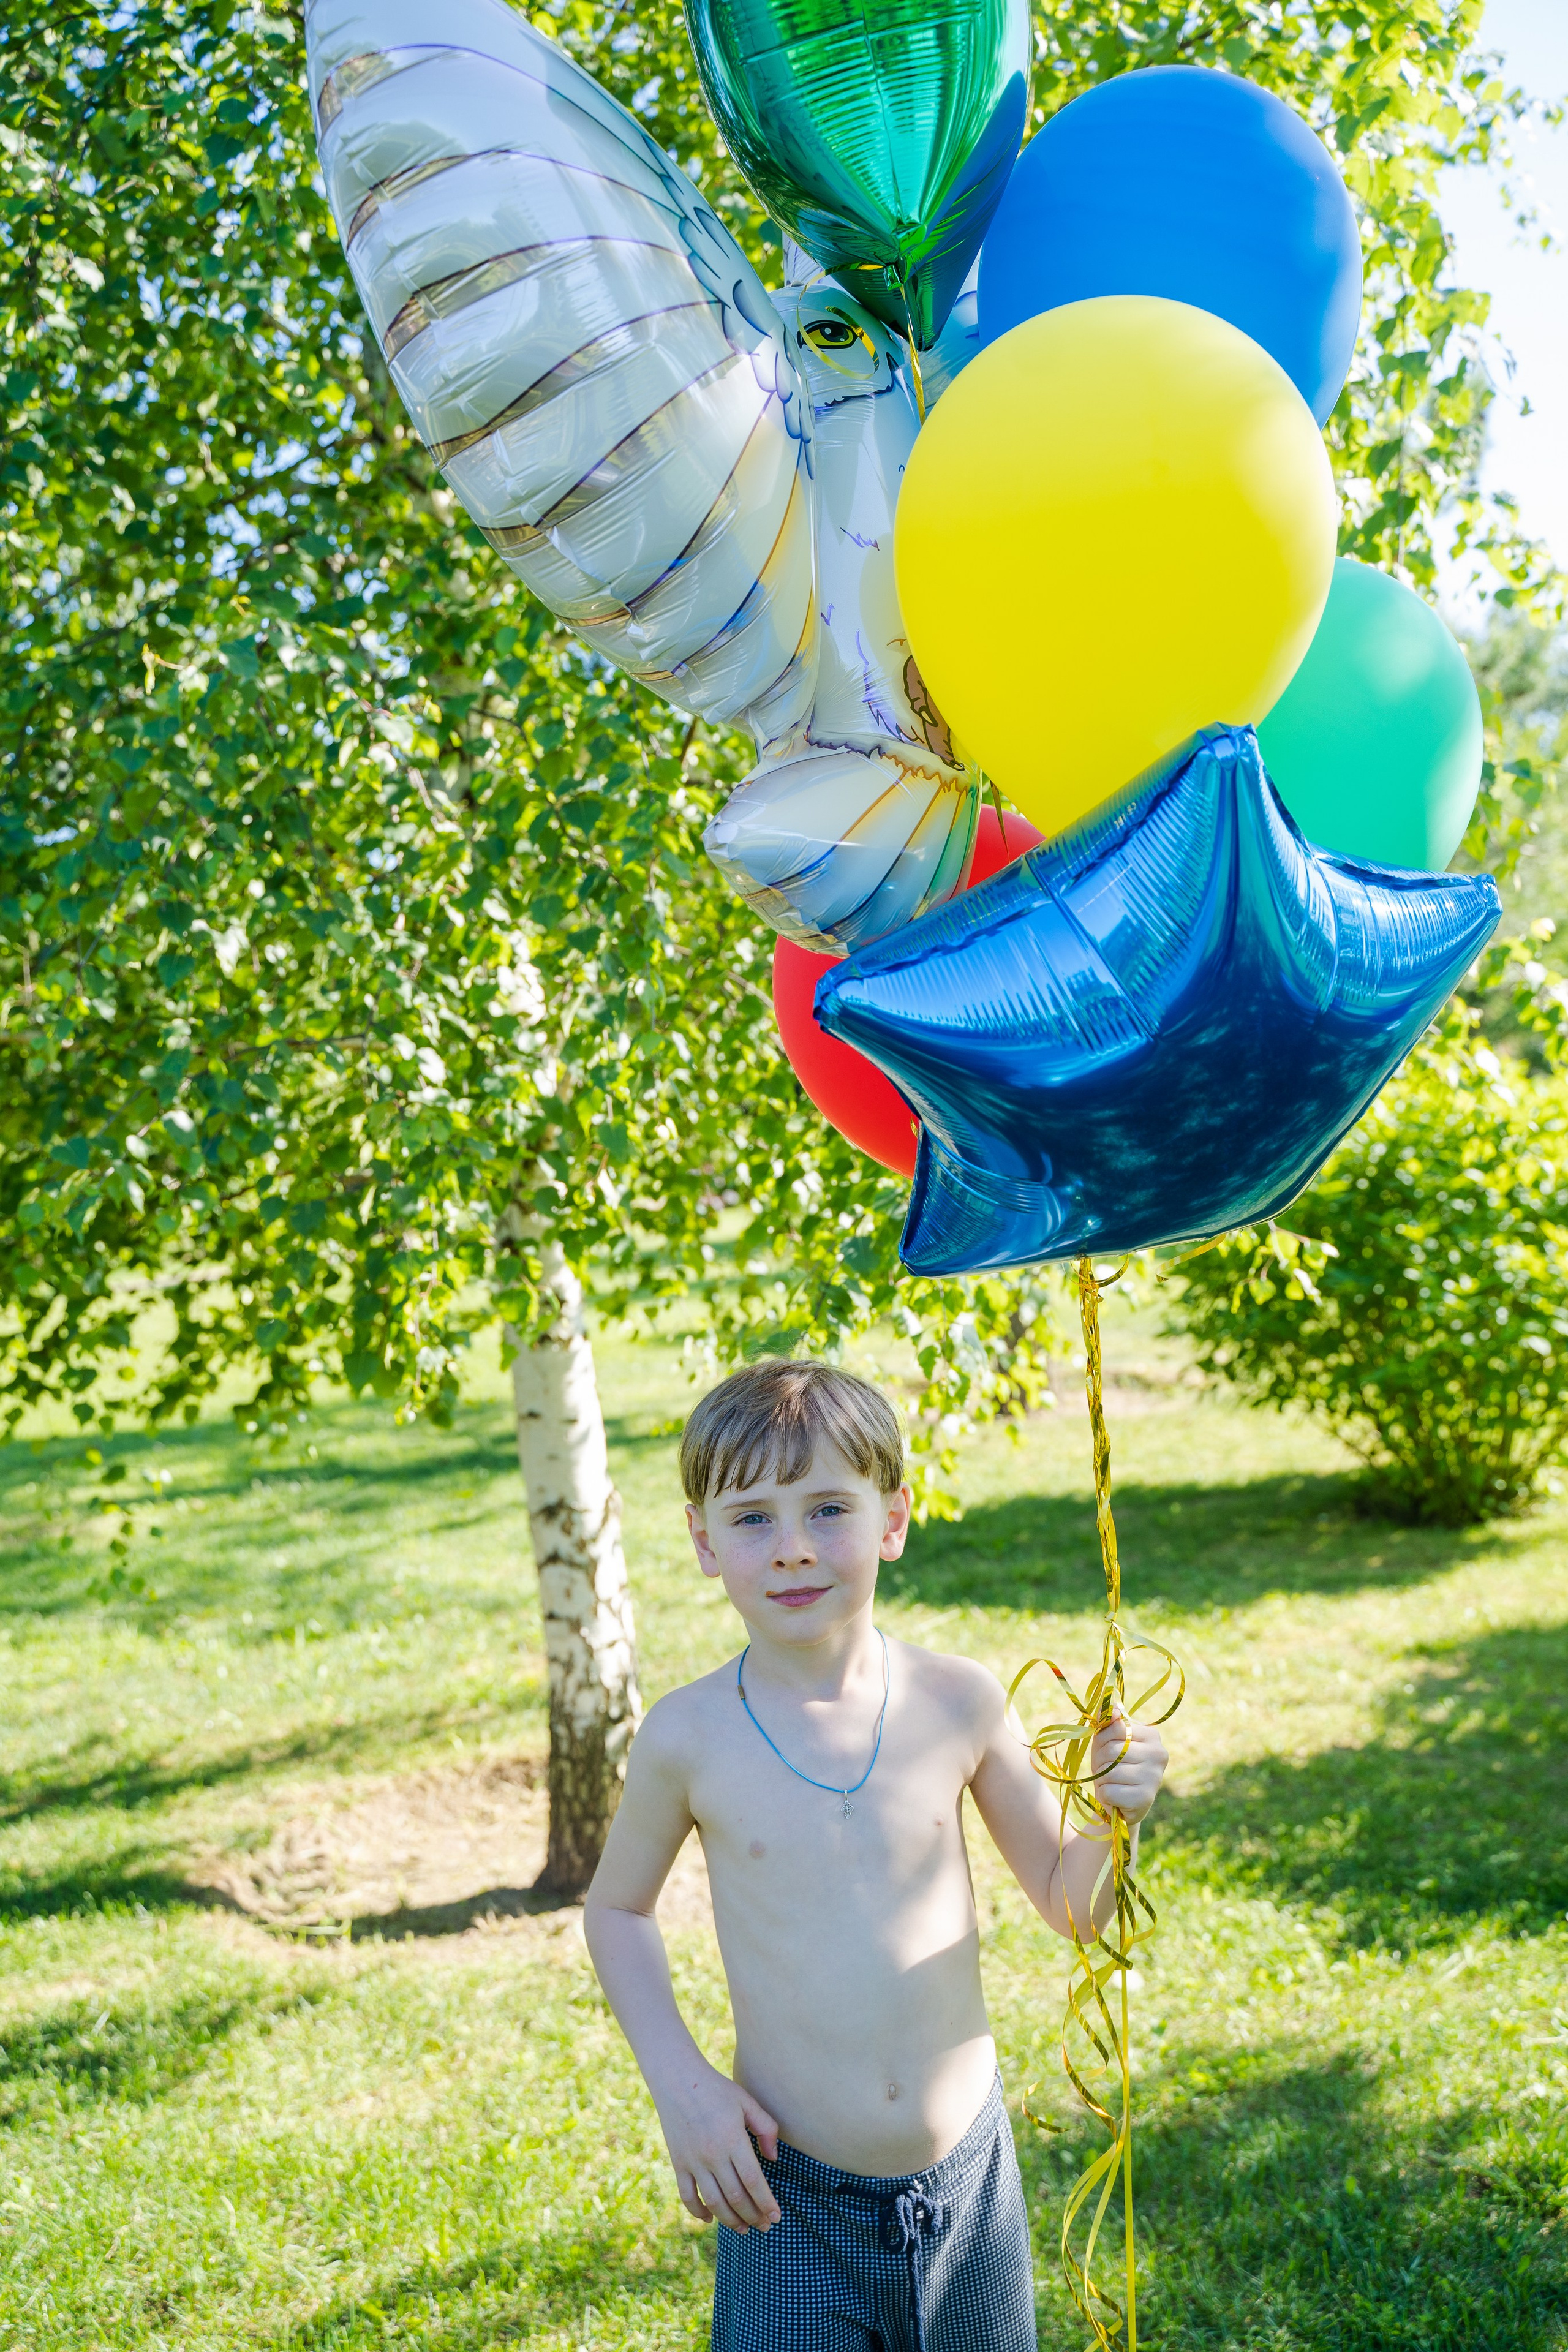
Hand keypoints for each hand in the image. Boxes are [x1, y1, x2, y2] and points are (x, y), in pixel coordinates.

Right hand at [656, 2062, 780, 2233]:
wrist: (677, 2079)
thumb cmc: (717, 2089)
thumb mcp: (747, 2101)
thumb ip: (766, 2128)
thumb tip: (773, 2158)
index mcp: (732, 2139)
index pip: (753, 2181)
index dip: (766, 2202)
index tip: (777, 2217)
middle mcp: (712, 2155)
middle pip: (736, 2196)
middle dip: (753, 2215)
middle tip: (765, 2226)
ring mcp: (693, 2161)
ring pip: (714, 2202)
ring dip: (730, 2220)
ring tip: (744, 2229)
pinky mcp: (678, 2163)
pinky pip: (687, 2196)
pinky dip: (698, 2212)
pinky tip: (710, 2219)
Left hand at [1090, 1703, 1168, 1824]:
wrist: (1118, 1803)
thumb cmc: (1112, 1766)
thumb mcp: (1106, 1741)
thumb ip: (1107, 1722)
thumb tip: (1110, 1708)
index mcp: (1152, 1734)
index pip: (1116, 1728)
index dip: (1102, 1740)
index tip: (1107, 1750)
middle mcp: (1159, 1753)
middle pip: (1111, 1751)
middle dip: (1100, 1762)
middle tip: (1107, 1771)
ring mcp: (1154, 1777)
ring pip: (1109, 1772)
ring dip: (1102, 1780)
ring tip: (1112, 1784)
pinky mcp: (1145, 1798)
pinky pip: (1109, 1791)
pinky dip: (1105, 1795)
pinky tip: (1116, 1798)